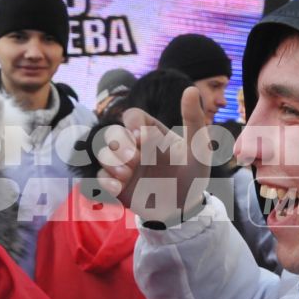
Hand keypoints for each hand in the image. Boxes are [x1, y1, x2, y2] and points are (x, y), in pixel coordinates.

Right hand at [93, 85, 219, 222]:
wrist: (185, 209)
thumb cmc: (193, 175)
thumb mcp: (198, 148)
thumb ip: (193, 119)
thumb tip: (190, 89)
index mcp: (152, 133)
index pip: (133, 117)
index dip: (132, 124)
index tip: (142, 137)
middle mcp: (135, 147)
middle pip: (113, 133)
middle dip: (120, 144)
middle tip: (135, 159)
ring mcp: (125, 166)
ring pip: (103, 154)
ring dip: (111, 162)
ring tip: (127, 175)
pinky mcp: (118, 185)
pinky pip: (100, 178)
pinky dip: (106, 182)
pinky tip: (119, 189)